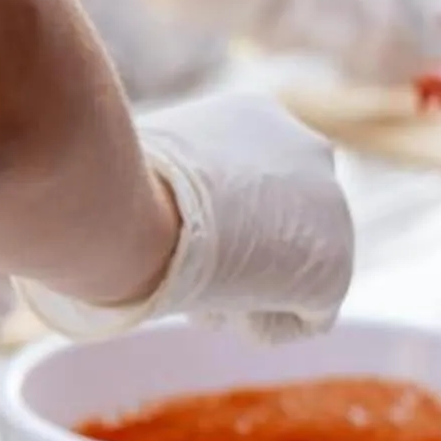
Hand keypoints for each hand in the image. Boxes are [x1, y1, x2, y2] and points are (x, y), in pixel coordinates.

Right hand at [24, 92, 353, 342]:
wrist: (128, 214)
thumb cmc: (106, 189)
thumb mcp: (130, 165)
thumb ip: (161, 179)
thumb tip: (125, 202)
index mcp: (256, 116)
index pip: (253, 182)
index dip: (215, 220)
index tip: (176, 235)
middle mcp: (307, 150)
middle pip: (279, 226)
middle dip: (238, 253)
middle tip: (185, 270)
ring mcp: (332, 208)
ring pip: (293, 270)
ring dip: (244, 288)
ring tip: (196, 288)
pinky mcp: (334, 267)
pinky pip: (307, 315)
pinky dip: (260, 324)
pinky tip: (222, 310)